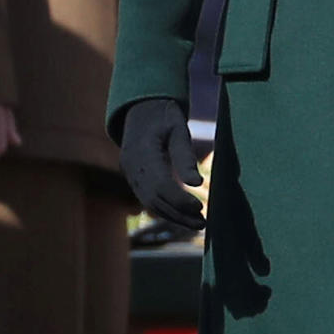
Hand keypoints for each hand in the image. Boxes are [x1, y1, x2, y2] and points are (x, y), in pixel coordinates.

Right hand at [119, 99, 204, 231]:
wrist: (140, 109)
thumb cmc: (163, 116)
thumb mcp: (178, 129)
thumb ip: (185, 156)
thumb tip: (197, 183)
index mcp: (142, 152)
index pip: (160, 184)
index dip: (179, 200)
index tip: (200, 207)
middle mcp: (132, 167)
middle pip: (155, 199)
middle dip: (179, 214)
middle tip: (203, 223)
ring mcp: (130, 174)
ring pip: (150, 203)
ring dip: (174, 216)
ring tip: (198, 224)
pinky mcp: (134, 179)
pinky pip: (148, 199)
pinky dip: (166, 210)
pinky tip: (184, 216)